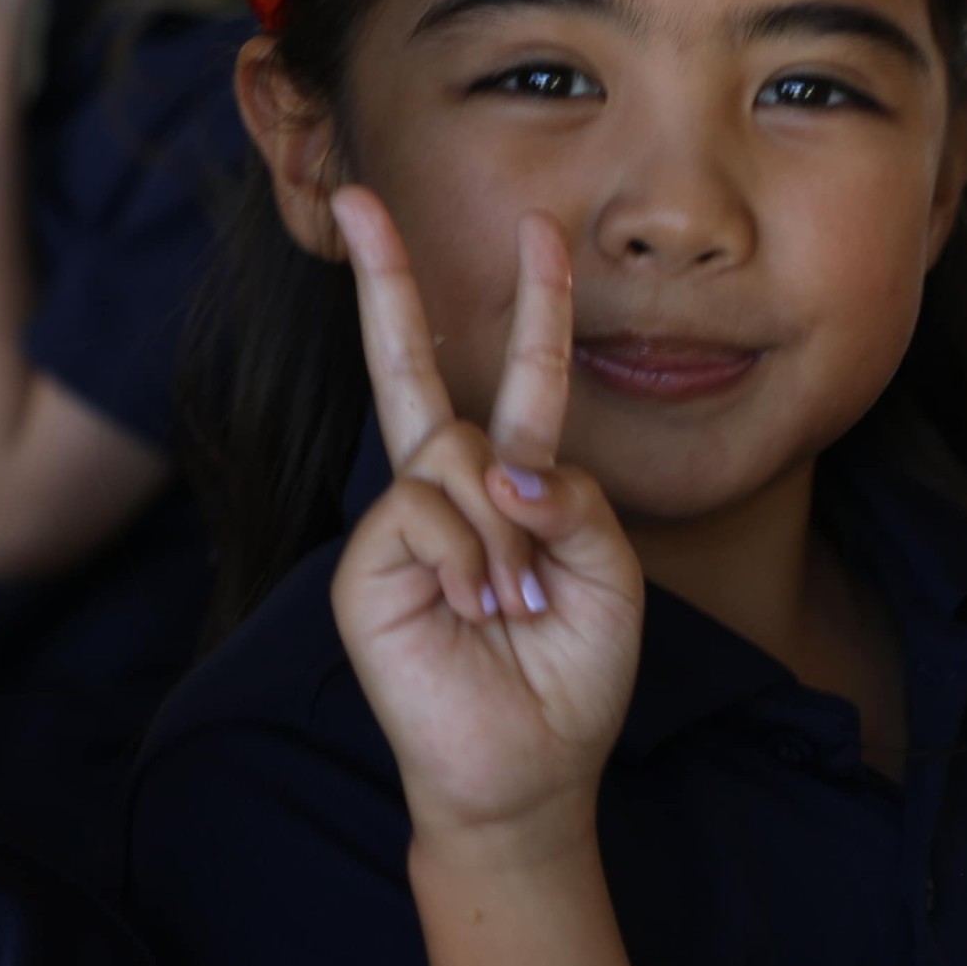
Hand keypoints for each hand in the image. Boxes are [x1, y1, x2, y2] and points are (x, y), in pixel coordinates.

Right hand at [330, 190, 642, 853]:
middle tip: (357, 199)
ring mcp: (402, 524)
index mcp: (515, 481)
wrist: (529, 767)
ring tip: (514, 608)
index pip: (521, 376)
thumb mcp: (609, 572)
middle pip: (410, 366)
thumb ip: (573, 499)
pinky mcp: (368, 564)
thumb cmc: (572, 671)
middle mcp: (449, 489)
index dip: (534, 304)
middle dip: (385, 279)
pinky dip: (468, 560)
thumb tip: (500, 470)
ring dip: (505, 539)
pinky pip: (423, 512)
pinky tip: (475, 612)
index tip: (542, 228)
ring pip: (451, 458)